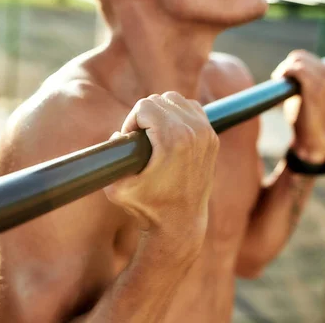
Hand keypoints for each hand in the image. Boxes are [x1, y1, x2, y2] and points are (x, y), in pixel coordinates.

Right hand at [104, 92, 218, 253]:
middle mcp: (194, 132)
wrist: (180, 224)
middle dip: (144, 116)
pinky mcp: (212, 138)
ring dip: (161, 112)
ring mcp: (206, 134)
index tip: (129, 140)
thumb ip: (112, 156)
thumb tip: (119, 135)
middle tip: (139, 140)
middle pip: (159, 100)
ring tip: (153, 134)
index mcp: (173, 139)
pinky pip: (192, 109)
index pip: (144, 106)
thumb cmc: (147, 208)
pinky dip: (178, 114)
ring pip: (176, 100)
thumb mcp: (117, 188)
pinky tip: (169, 132)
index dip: (131, 121)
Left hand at [271, 50, 324, 162]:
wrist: (310, 135)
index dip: (288, 65)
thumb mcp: (307, 91)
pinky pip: (295, 69)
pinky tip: (279, 80)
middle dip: (285, 67)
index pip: (303, 56)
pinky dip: (284, 72)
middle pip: (298, 56)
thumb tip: (287, 64)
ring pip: (296, 61)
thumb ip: (303, 77)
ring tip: (279, 82)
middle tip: (279, 80)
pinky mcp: (315, 88)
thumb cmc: (305, 114)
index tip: (282, 77)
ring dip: (283, 70)